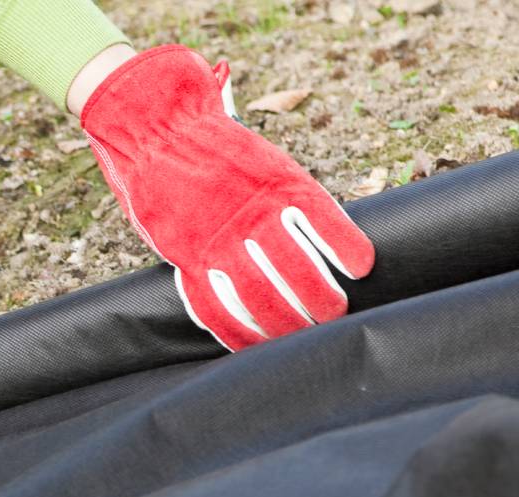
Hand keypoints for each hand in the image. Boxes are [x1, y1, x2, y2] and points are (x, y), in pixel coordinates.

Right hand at [77, 45, 374, 349]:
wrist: (156, 132)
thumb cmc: (217, 150)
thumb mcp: (264, 160)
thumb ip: (289, 195)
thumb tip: (322, 235)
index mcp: (276, 182)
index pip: (324, 222)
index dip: (346, 248)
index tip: (362, 267)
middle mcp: (249, 214)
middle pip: (297, 270)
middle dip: (322, 300)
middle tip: (334, 314)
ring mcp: (216, 240)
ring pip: (260, 296)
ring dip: (286, 321)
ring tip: (302, 333)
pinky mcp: (187, 258)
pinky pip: (214, 306)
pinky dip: (235, 330)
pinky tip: (252, 342)